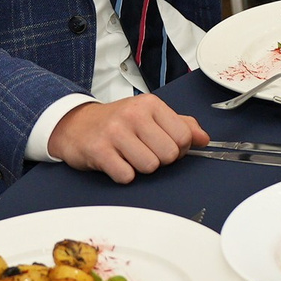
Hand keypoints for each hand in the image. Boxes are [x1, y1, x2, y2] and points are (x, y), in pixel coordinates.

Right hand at [49, 96, 206, 182]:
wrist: (76, 124)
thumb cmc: (117, 122)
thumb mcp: (150, 115)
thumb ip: (181, 125)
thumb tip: (204, 139)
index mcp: (150, 104)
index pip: (184, 136)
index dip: (178, 149)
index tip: (165, 146)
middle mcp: (133, 115)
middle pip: (169, 154)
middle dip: (159, 160)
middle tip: (144, 151)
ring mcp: (115, 132)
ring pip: (150, 166)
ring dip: (140, 168)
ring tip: (129, 156)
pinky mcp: (99, 151)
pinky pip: (127, 176)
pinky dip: (123, 175)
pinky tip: (116, 163)